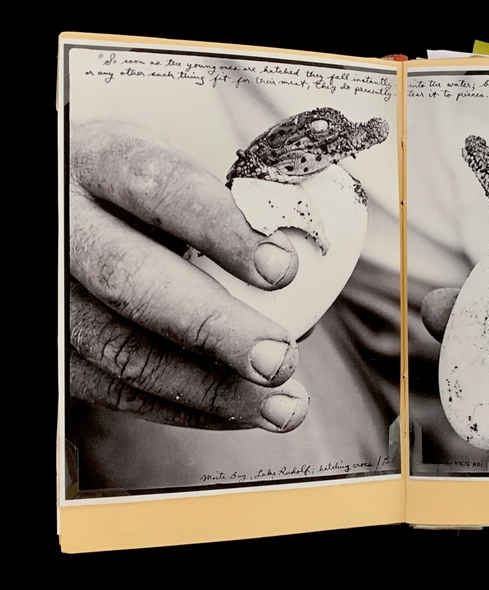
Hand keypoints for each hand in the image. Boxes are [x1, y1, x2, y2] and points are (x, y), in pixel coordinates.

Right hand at [68, 120, 308, 431]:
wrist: (74, 219)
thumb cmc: (147, 200)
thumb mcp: (179, 177)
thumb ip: (237, 212)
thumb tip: (316, 277)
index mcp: (101, 160)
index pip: (157, 185)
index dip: (220, 227)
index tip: (285, 268)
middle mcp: (65, 227)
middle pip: (130, 279)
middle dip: (214, 327)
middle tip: (280, 358)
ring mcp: (52, 295)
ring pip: (122, 350)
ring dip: (213, 389)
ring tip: (284, 406)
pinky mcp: (57, 350)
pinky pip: (118, 390)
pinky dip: (191, 408)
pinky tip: (245, 410)